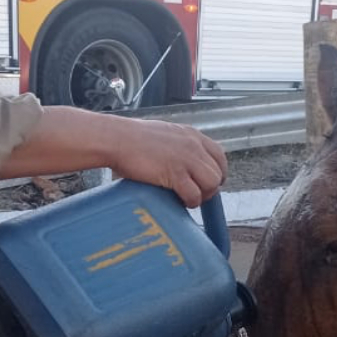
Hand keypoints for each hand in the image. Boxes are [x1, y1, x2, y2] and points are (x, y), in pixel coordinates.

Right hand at [107, 119, 227, 207]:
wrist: (116, 139)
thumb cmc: (131, 139)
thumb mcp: (164, 134)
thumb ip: (178, 146)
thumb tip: (183, 164)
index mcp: (191, 135)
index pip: (219, 155)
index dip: (218, 172)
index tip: (209, 182)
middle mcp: (193, 145)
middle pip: (218, 172)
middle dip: (210, 187)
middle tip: (197, 194)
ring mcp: (186, 159)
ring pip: (211, 184)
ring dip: (203, 195)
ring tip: (189, 199)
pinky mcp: (175, 174)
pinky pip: (194, 194)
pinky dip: (190, 202)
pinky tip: (180, 202)